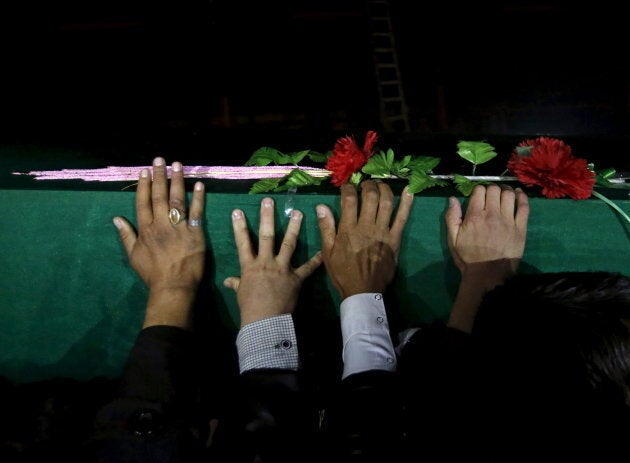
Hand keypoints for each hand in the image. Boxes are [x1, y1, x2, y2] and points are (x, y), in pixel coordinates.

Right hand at [113, 157, 205, 327]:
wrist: (173, 287)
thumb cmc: (152, 274)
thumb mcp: (133, 256)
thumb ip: (126, 235)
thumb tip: (116, 218)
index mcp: (145, 229)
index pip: (143, 202)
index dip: (143, 185)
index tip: (144, 170)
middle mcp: (161, 225)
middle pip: (159, 196)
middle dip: (159, 176)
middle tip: (160, 159)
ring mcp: (179, 228)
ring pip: (177, 199)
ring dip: (177, 181)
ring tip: (177, 165)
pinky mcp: (195, 233)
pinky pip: (196, 212)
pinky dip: (198, 198)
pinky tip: (199, 184)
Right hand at [224, 197, 321, 326]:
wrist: (265, 321)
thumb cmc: (250, 308)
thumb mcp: (241, 293)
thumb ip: (237, 284)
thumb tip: (228, 281)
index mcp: (250, 266)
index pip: (243, 242)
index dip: (240, 226)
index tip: (238, 211)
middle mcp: (266, 262)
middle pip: (267, 236)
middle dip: (267, 217)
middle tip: (269, 201)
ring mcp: (282, 269)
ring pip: (289, 244)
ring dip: (294, 227)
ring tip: (298, 212)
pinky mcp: (296, 278)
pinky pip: (308, 267)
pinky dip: (316, 259)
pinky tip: (323, 250)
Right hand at [316, 180, 413, 299]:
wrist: (363, 292)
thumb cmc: (343, 272)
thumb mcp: (327, 252)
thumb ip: (326, 228)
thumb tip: (321, 206)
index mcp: (348, 230)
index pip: (349, 200)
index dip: (348, 189)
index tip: (347, 187)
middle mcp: (367, 227)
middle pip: (370, 197)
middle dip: (368, 186)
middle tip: (365, 185)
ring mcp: (383, 232)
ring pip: (387, 203)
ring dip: (384, 189)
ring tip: (380, 185)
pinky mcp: (395, 239)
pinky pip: (402, 218)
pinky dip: (407, 203)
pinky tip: (409, 191)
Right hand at [445, 184, 528, 332]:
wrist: (489, 275)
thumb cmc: (469, 258)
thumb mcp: (453, 239)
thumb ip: (451, 218)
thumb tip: (453, 199)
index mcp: (474, 216)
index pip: (479, 191)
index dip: (478, 190)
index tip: (478, 196)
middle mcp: (492, 214)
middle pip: (494, 190)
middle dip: (490, 189)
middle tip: (490, 196)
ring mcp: (508, 220)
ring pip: (509, 195)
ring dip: (505, 190)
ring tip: (503, 193)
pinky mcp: (521, 227)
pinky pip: (524, 207)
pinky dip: (522, 197)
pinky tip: (518, 194)